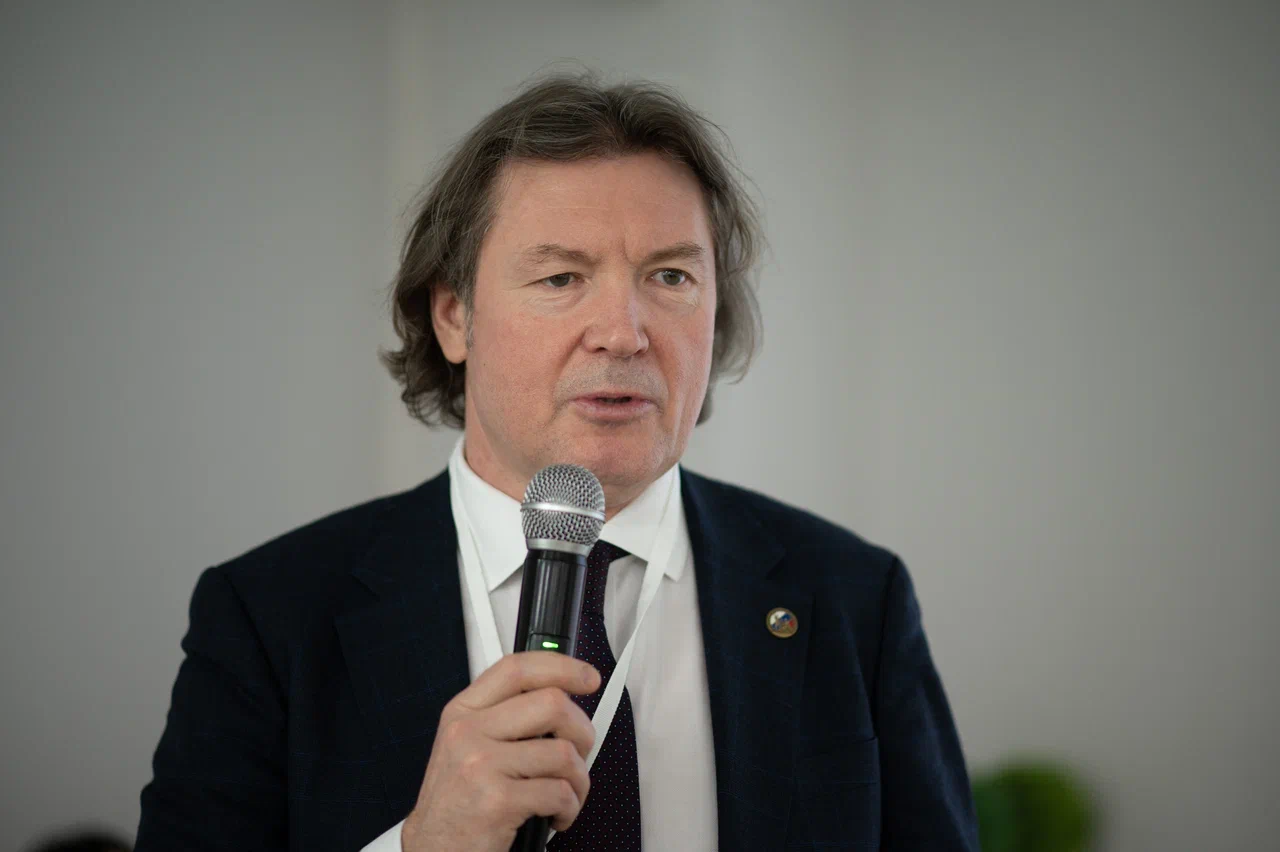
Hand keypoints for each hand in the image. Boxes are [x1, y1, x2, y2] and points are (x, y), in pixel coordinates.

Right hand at [400, 651, 600, 851]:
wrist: (435, 850)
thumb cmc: (459, 803)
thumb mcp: (468, 746)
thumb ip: (505, 717)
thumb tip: (562, 699)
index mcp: (464, 712)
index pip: (517, 668)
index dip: (561, 667)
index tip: (587, 677)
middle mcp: (469, 732)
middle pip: (552, 703)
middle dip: (582, 731)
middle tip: (578, 755)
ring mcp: (480, 764)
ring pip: (564, 752)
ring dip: (579, 780)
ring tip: (566, 795)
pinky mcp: (497, 800)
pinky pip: (560, 792)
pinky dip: (569, 809)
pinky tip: (554, 816)